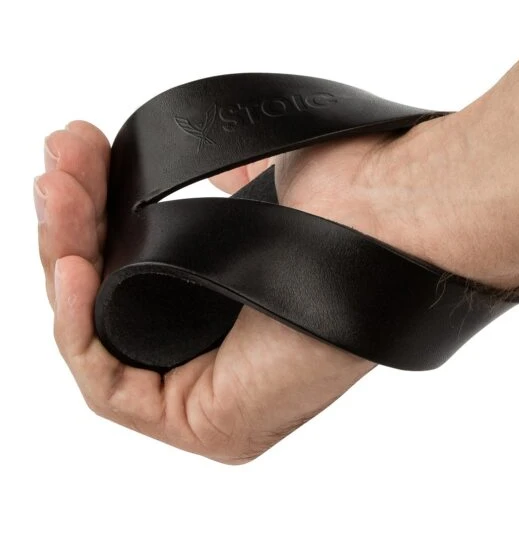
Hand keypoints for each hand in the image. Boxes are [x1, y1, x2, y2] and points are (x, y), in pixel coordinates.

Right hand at [34, 121, 441, 463]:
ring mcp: (214, 395)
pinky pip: (109, 385)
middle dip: (76, 226)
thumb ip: (229, 192)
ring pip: (105, 336)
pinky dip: (79, 323)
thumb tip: (215, 170)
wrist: (399, 221)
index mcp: (235, 311)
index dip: (98, 223)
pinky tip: (75, 263)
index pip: (137, 280)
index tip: (82, 161)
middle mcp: (223, 357)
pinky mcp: (207, 422)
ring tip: (55, 188)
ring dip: (67, 257)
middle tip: (59, 162)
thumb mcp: (266, 192)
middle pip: (114, 303)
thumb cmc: (348, 202)